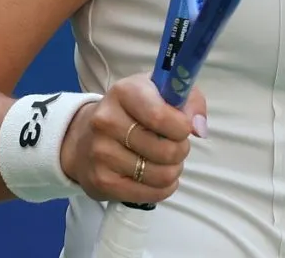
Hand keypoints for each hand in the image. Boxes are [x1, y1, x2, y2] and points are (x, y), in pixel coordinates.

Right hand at [59, 72, 207, 204]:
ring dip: (173, 170)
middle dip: (181, 150)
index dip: (182, 126)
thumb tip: (199, 127)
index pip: (160, 116)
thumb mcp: (160, 90)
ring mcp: (101, 153)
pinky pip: (148, 194)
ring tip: (167, 161)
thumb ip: (188, 100)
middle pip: (165, 150)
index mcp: (124, 91)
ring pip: (159, 175)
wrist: (85, 135)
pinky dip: (163, 189)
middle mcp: (107, 121)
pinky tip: (159, 177)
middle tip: (177, 145)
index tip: (185, 127)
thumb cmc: (134, 109)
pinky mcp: (101, 182)